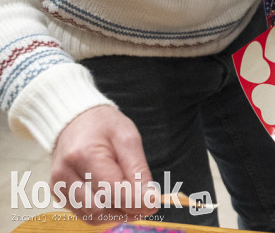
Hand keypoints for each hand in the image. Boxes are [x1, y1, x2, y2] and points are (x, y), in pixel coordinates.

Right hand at [51, 105, 158, 222]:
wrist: (76, 120)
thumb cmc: (104, 126)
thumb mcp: (128, 139)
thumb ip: (138, 171)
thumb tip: (150, 200)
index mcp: (84, 155)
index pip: (112, 190)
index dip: (136, 202)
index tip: (154, 203)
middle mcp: (65, 174)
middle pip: (101, 208)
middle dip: (128, 210)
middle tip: (147, 204)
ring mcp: (58, 186)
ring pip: (92, 216)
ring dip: (117, 214)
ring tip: (133, 201)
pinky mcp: (58, 194)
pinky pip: (84, 213)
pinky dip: (104, 212)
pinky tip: (116, 199)